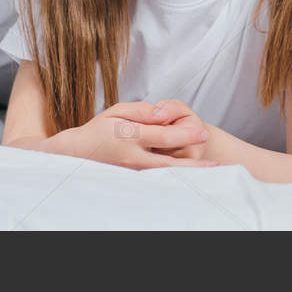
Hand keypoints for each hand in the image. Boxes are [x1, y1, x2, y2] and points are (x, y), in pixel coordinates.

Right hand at [58, 102, 217, 170]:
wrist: (76, 154)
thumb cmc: (97, 129)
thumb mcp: (116, 111)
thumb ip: (141, 111)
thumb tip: (161, 114)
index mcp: (130, 136)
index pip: (164, 136)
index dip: (185, 135)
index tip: (203, 133)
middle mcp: (133, 157)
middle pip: (169, 165)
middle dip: (194, 165)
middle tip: (216, 165)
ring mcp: (132, 172)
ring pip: (164, 177)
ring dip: (186, 176)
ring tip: (208, 174)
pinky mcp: (132, 180)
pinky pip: (156, 180)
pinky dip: (173, 181)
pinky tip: (187, 179)